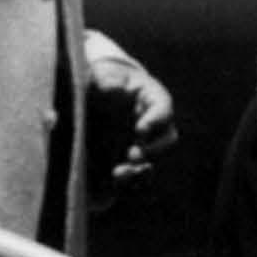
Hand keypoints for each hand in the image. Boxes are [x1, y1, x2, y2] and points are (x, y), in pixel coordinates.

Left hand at [76, 27, 181, 176]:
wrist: (90, 94)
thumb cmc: (100, 79)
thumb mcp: (100, 74)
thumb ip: (104, 79)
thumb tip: (111, 88)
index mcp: (152, 98)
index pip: (163, 108)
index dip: (156, 120)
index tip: (140, 129)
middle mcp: (154, 124)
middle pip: (166, 139)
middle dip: (152, 150)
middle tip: (133, 155)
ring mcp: (144, 144)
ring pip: (153, 161)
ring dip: (140, 171)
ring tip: (119, 173)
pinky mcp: (129, 160)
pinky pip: (137, 176)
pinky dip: (128, 182)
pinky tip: (112, 182)